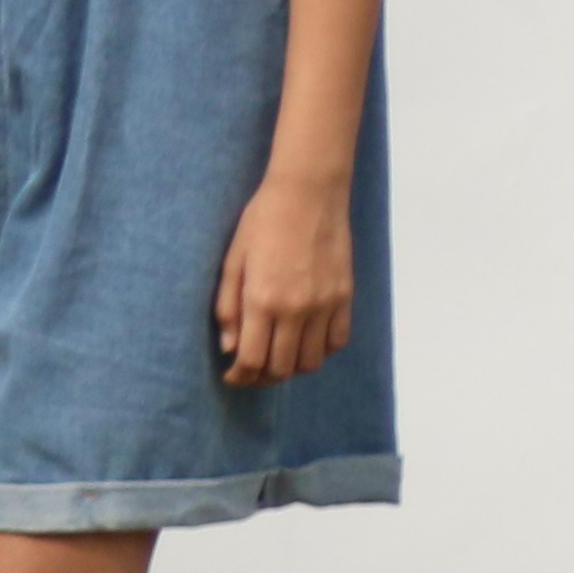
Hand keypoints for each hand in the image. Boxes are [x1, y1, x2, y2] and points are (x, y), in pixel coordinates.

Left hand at [216, 171, 355, 386]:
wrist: (308, 195)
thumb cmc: (262, 222)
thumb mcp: (232, 260)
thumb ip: (228, 306)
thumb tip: (229, 348)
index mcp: (262, 299)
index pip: (252, 359)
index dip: (240, 376)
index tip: (231, 376)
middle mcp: (296, 309)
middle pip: (282, 368)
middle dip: (261, 378)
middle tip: (250, 372)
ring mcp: (325, 305)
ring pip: (312, 362)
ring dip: (291, 367)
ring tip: (276, 358)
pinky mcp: (345, 298)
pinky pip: (336, 342)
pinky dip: (320, 351)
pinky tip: (304, 342)